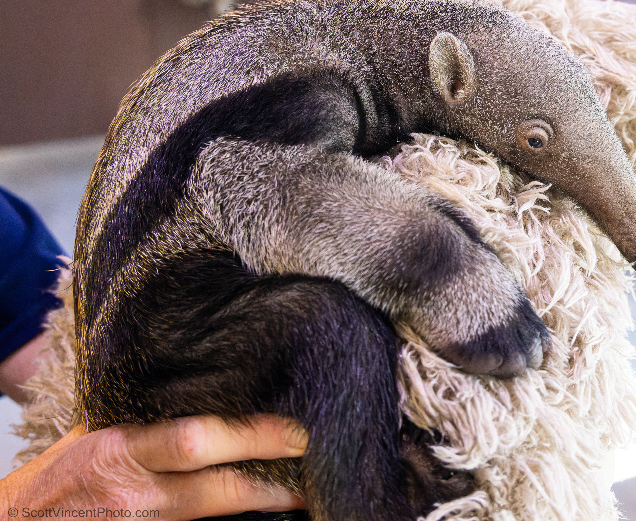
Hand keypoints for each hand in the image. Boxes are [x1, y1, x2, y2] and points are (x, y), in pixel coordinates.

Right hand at [0, 414, 306, 519]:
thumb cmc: (61, 474)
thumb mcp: (97, 431)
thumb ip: (147, 413)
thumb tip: (207, 387)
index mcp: (123, 450)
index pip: (195, 440)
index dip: (250, 438)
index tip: (295, 431)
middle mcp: (138, 496)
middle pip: (219, 492)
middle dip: (272, 486)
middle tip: (314, 470)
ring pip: (215, 519)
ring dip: (259, 507)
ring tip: (300, 492)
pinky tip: (261, 512)